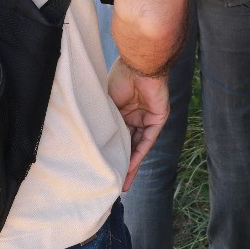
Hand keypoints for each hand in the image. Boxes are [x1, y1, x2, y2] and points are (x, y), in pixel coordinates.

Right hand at [108, 58, 170, 190]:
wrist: (139, 65)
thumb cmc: (120, 77)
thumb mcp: (107, 102)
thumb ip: (105, 119)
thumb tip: (91, 138)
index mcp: (121, 109)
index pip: (117, 134)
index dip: (111, 150)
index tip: (101, 165)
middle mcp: (135, 115)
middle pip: (128, 143)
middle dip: (121, 162)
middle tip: (113, 181)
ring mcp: (147, 117)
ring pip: (138, 145)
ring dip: (131, 164)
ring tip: (122, 183)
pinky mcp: (158, 119)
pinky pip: (147, 140)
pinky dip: (139, 154)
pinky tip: (130, 168)